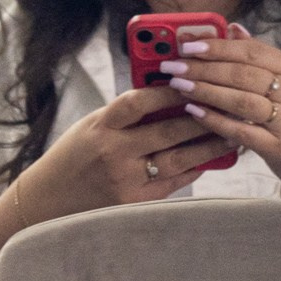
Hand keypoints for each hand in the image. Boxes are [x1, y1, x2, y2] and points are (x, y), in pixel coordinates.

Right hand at [20, 84, 238, 217]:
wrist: (49, 199)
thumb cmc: (74, 156)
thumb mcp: (92, 126)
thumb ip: (126, 114)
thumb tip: (171, 97)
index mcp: (100, 127)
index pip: (139, 101)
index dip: (169, 89)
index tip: (193, 79)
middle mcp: (113, 153)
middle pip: (168, 130)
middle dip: (203, 116)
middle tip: (228, 104)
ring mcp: (126, 180)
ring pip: (179, 159)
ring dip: (209, 144)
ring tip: (231, 131)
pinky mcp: (136, 201)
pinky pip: (176, 182)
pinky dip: (196, 167)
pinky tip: (213, 157)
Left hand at [155, 24, 280, 197]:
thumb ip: (259, 55)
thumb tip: (232, 27)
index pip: (253, 51)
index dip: (218, 46)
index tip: (187, 44)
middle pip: (244, 74)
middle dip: (204, 68)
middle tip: (174, 65)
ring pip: (242, 101)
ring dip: (206, 91)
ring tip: (178, 85)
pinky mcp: (278, 146)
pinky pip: (241, 131)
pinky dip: (215, 120)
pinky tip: (193, 112)